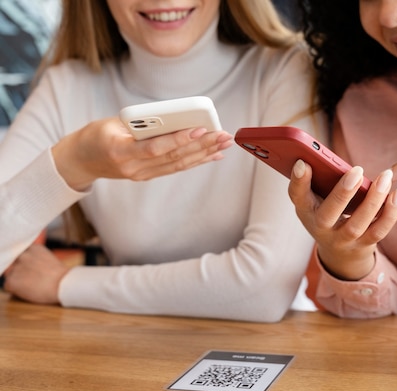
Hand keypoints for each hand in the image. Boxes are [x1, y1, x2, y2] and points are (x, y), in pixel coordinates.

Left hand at [3, 244, 68, 304]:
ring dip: (18, 280)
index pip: (21, 255)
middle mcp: (22, 255)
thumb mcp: (49, 259)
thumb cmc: (60, 276)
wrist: (63, 285)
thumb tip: (28, 266)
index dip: (26, 263)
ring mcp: (16, 267)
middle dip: (21, 270)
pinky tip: (29, 290)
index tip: (33, 269)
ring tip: (32, 285)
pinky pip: (8, 286)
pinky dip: (16, 290)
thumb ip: (36, 258)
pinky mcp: (11, 280)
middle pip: (14, 264)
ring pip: (10, 275)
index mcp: (33, 248)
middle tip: (33, 278)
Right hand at [52, 117, 233, 190]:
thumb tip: (176, 117)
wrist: (81, 160)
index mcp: (120, 151)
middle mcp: (133, 168)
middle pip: (174, 157)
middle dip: (202, 145)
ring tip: (224, 144)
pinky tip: (212, 154)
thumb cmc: (97, 135)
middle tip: (223, 135)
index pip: (156, 147)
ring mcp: (142, 175)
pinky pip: (176, 168)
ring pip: (179, 164)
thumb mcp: (113, 123)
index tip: (200, 129)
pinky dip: (196, 160)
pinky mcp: (148, 176)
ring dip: (204, 154)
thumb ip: (142, 122)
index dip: (179, 139)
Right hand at [288, 159, 396, 279]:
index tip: (303, 163)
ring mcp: (343, 240)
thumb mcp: (315, 200)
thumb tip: (322, 157)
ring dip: (373, 200)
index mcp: (306, 211)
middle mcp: (321, 228)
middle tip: (357, 170)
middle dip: (342, 193)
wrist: (340, 253)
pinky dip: (390, 212)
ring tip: (385, 177)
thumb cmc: (327, 213)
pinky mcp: (364, 245)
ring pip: (358, 224)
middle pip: (329, 214)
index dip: (299, 181)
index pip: (297, 197)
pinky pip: (379, 230)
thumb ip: (319, 180)